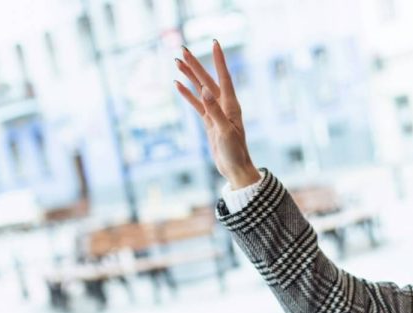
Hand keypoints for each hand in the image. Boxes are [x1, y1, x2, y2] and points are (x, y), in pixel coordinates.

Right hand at [174, 40, 259, 188]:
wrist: (235, 169)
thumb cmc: (235, 152)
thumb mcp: (225, 132)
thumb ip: (214, 111)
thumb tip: (204, 91)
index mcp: (231, 106)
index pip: (224, 77)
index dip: (218, 60)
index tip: (214, 43)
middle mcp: (224, 106)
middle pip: (207, 80)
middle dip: (195, 65)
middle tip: (182, 49)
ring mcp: (215, 113)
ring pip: (200, 90)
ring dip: (189, 77)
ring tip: (177, 62)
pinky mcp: (209, 122)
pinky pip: (196, 105)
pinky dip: (187, 95)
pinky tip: (178, 85)